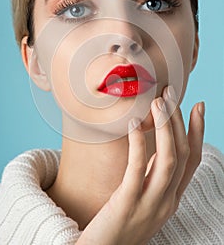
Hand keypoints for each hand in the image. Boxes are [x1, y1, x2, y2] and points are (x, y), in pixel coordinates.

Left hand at [77, 86, 204, 244]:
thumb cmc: (118, 223)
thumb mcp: (143, 199)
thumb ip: (152, 177)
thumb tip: (153, 147)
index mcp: (171, 198)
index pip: (192, 160)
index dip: (197, 132)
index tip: (198, 106)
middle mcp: (167, 201)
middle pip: (182, 154)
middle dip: (179, 120)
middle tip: (171, 93)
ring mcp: (150, 204)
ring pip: (168, 159)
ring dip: (165, 127)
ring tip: (157, 101)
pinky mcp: (128, 204)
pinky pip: (138, 169)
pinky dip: (139, 143)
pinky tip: (133, 123)